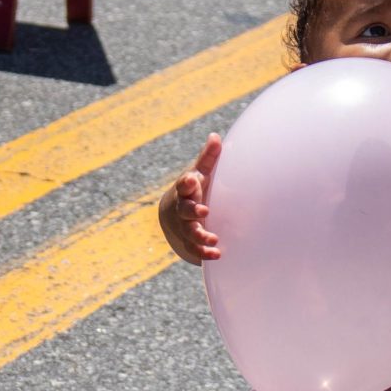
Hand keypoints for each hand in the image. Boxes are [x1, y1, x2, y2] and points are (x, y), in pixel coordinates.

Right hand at [158, 133, 221, 264]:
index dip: (186, 183)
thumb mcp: (199, 174)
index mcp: (185, 190)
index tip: (191, 180)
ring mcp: (184, 226)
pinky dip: (204, 252)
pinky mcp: (189, 242)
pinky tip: (217, 254)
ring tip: (213, 239)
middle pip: (184, 210)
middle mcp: (182, 209)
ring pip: (189, 232)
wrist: (173, 218)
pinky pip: (194, 249)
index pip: (183, 185)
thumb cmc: (193, 191)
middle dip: (192, 210)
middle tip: (204, 212)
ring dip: (200, 236)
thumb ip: (208, 158)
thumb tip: (216, 136)